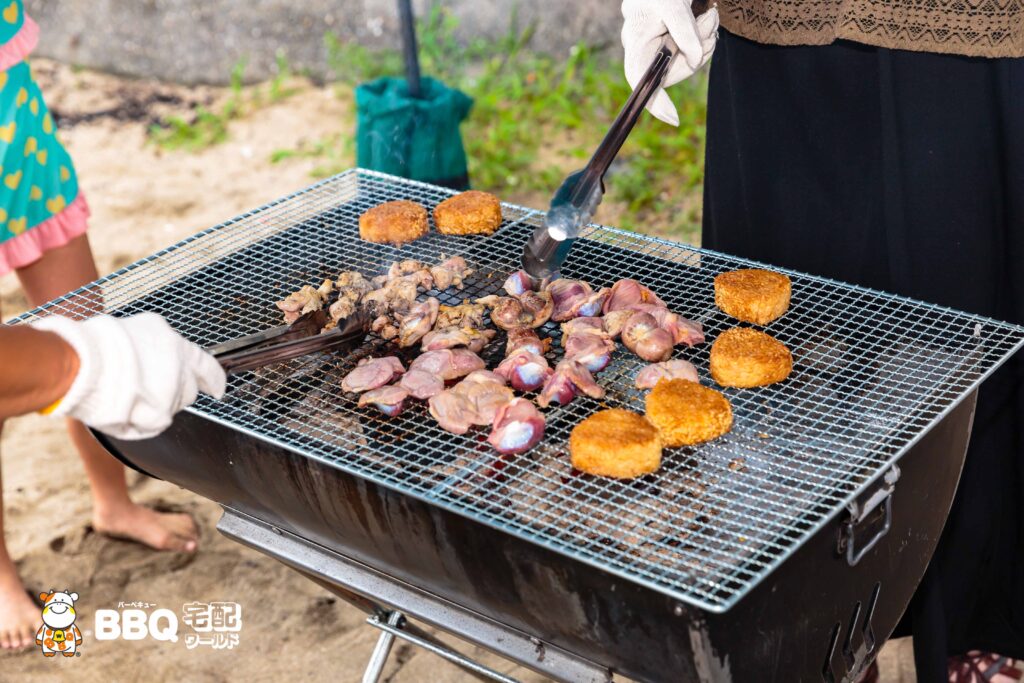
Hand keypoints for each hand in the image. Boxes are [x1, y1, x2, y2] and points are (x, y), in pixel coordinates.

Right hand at [30, 313, 225, 439]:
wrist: (80, 363)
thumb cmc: (96, 345)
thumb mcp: (137, 331)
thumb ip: (157, 348)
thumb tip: (158, 360)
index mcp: (175, 344)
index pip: (206, 365)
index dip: (214, 379)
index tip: (218, 389)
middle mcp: (180, 367)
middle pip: (187, 391)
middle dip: (171, 394)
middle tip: (142, 389)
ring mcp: (172, 391)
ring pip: (170, 408)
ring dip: (153, 407)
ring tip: (124, 395)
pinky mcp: (161, 413)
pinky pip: (154, 425)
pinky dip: (139, 423)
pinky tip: (122, 410)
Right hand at [621, 0, 718, 124]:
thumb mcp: (674, 5)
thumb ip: (685, 33)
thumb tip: (695, 60)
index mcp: (636, 41)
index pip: (640, 80)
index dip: (654, 103)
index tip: (673, 119)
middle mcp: (643, 47)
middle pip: (671, 71)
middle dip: (697, 53)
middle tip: (709, 25)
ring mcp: (656, 45)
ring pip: (686, 60)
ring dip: (705, 40)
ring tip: (709, 15)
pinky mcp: (670, 40)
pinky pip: (690, 50)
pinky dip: (703, 37)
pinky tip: (706, 17)